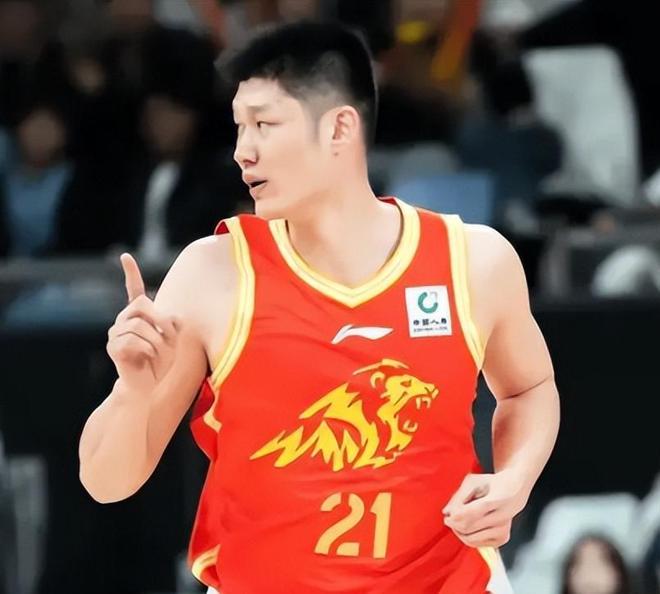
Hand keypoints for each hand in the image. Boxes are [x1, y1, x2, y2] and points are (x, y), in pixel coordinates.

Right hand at [106, 253, 179, 393]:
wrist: (149, 386)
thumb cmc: (162, 362)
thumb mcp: (173, 339)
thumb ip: (172, 323)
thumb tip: (171, 316)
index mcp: (139, 315)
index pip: (134, 290)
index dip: (131, 273)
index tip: (124, 256)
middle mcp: (125, 320)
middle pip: (140, 304)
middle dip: (159, 319)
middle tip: (170, 336)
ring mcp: (116, 333)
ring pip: (139, 325)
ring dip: (156, 340)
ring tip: (159, 352)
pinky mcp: (113, 347)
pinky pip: (133, 341)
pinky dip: (147, 350)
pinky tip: (147, 357)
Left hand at [442, 470, 528, 547]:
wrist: (515, 489)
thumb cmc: (492, 483)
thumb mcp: (474, 481)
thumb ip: (459, 496)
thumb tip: (446, 511)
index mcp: (497, 499)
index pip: (472, 513)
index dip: (456, 516)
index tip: (447, 515)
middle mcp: (503, 517)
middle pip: (469, 527)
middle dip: (454, 524)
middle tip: (449, 518)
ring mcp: (504, 530)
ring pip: (471, 539)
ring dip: (458, 532)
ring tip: (456, 522)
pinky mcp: (502, 539)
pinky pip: (477, 544)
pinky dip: (467, 537)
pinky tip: (466, 527)